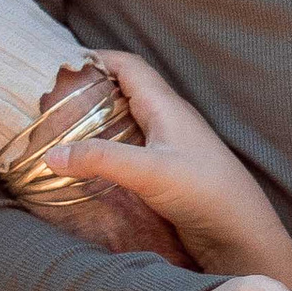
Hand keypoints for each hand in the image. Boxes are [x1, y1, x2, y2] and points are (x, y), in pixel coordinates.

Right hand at [23, 53, 291, 286]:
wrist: (242, 232)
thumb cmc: (204, 190)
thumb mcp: (148, 172)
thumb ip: (100, 160)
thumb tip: (49, 155)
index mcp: (165, 105)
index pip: (129, 66)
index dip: (97, 58)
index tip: (62, 64)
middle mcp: (168, 119)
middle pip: (126, 91)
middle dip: (93, 90)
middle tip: (54, 101)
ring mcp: (170, 145)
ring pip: (129, 121)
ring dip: (100, 121)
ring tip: (65, 132)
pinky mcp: (169, 172)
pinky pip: (133, 148)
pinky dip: (110, 148)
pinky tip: (93, 166)